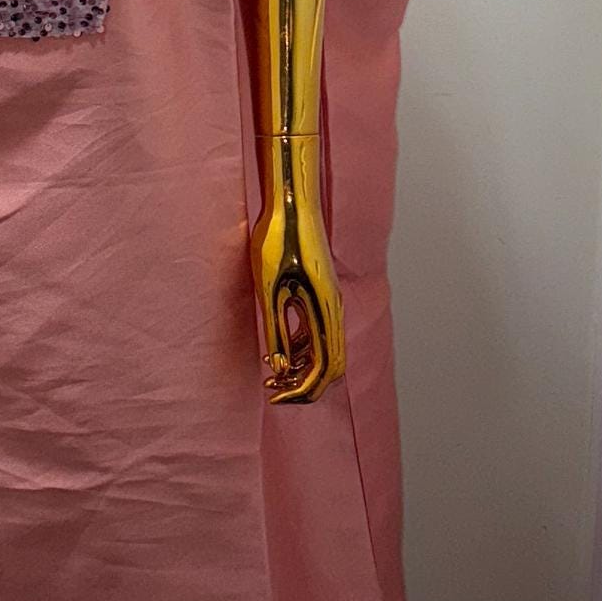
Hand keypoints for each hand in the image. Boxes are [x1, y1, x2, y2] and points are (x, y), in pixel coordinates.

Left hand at [250, 158, 345, 404]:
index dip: (302, 391)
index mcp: (325, 311)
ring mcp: (329, 302)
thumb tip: (278, 366)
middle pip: (331, 366)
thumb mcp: (268, 290)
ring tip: (270, 374)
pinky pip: (317, 332)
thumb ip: (275, 330)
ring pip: (324, 350)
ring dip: (300, 367)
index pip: (325, 369)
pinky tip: (275, 351)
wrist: (290, 204)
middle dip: (303, 385)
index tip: (276, 396)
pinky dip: (300, 348)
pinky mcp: (321, 294)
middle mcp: (334, 310)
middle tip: (273, 390)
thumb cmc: (277, 240)